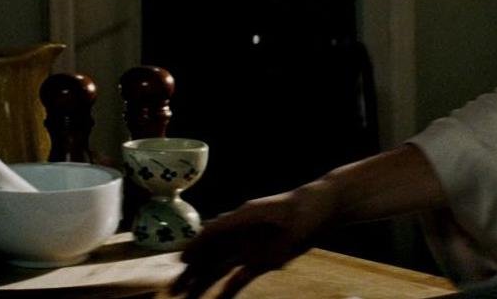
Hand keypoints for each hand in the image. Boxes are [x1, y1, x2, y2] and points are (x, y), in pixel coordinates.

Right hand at [172, 182, 336, 298]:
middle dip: (190, 272)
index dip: (194, 247)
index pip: (210, 234)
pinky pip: (239, 278)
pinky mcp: (262, 261)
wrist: (324, 209)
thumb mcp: (275, 215)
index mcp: (240, 218)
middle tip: (173, 290)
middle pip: (209, 255)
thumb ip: (246, 224)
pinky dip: (227, 290)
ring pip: (219, 269)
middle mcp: (239, 234)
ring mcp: (249, 249)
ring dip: (202, 283)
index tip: (181, 261)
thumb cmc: (302, 206)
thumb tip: (221, 235)